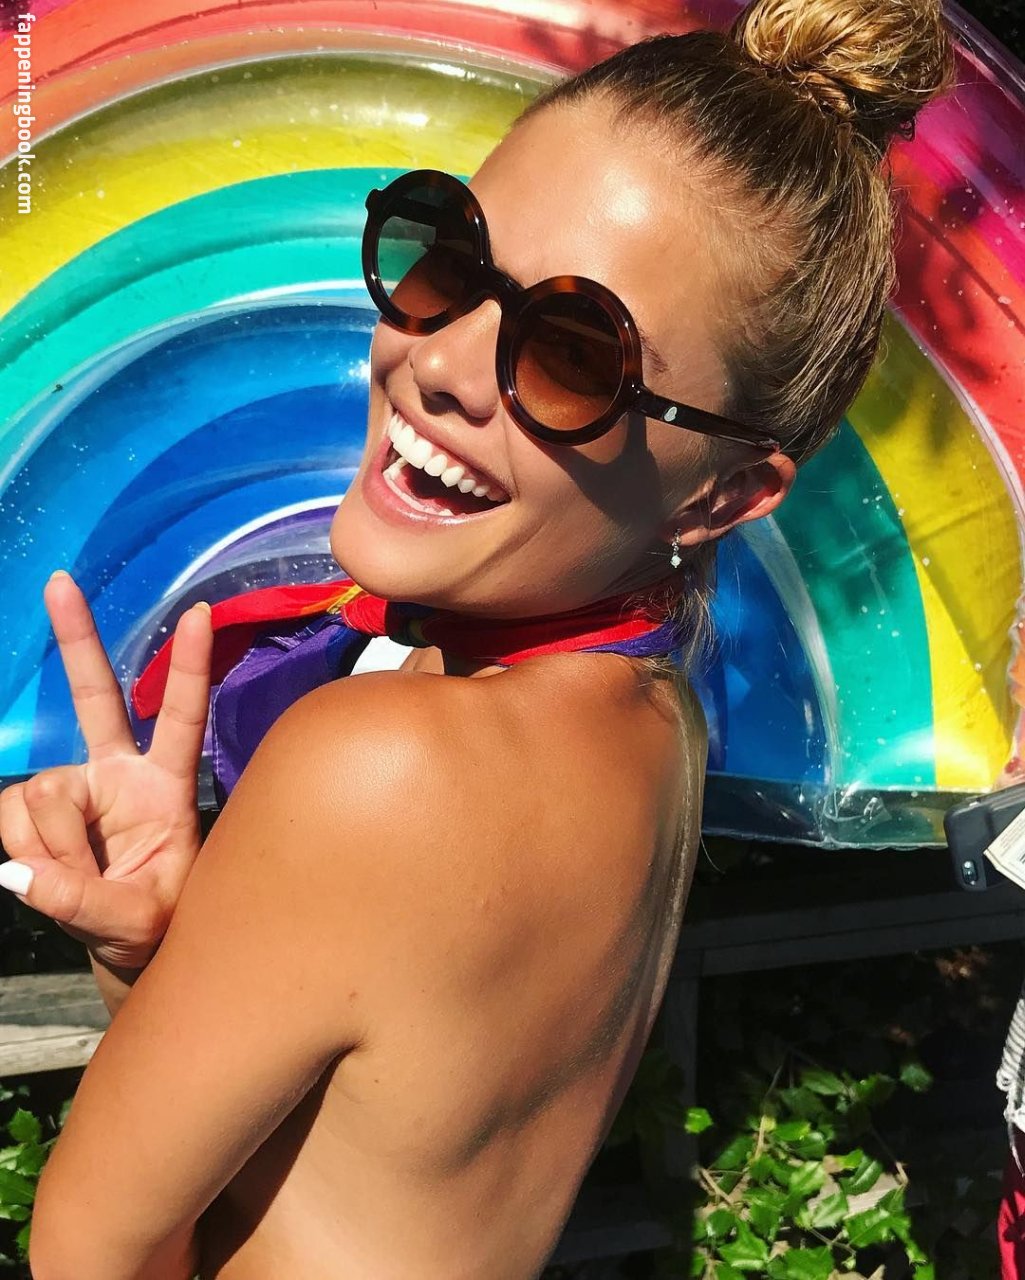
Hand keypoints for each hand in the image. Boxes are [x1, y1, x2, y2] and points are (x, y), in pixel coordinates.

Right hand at [0, 572, 212, 970]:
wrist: (128, 943)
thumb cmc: (153, 923)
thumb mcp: (137, 921)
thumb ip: (85, 903)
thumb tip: (20, 874)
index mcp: (167, 787)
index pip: (182, 718)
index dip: (189, 668)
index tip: (201, 612)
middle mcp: (120, 773)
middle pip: (94, 698)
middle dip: (77, 639)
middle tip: (61, 582)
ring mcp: (77, 787)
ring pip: (39, 792)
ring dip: (49, 845)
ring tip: (78, 882)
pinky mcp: (39, 808)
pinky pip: (12, 818)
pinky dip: (24, 853)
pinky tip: (45, 874)